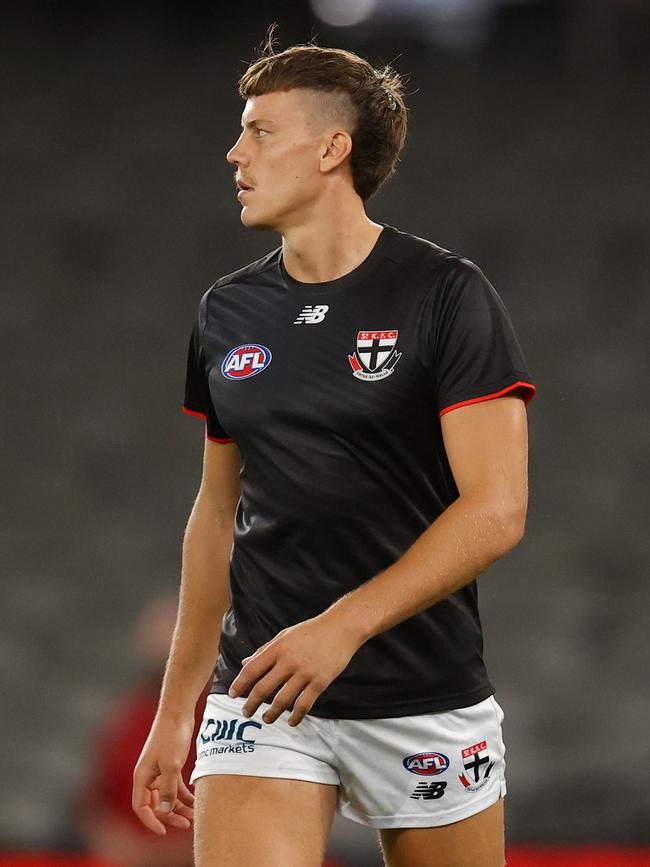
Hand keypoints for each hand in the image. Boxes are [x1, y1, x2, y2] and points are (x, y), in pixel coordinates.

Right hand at [132, 715, 195, 835]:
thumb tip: (164, 812)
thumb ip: (168, 789)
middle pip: (155, 804)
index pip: (141, 807)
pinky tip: (195, 801)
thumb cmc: (171, 736)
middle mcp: (148, 776)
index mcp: (142, 776)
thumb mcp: (171, 765)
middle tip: (186, 824)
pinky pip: (175, 787)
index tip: (164, 831)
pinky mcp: (170, 766)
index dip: (150, 821)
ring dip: (179, 807)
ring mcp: (159, 771)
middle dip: (169, 816)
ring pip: (167, 796)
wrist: (178, 712)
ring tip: (194, 816)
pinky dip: (184, 795)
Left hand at [228, 611, 361, 725]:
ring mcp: (305, 672)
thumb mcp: (285, 635)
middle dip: (251, 704)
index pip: (252, 669)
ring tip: (266, 719)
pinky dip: (296, 716)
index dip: (240, 683)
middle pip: (264, 688)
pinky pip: (304, 704)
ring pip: (282, 700)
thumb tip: (245, 663)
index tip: (233, 695)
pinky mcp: (320, 682)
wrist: (341, 627)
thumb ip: (264, 650)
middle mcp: (289, 661)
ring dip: (271, 713)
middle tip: (246, 712)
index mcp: (278, 648)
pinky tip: (291, 721)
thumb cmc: (311, 631)